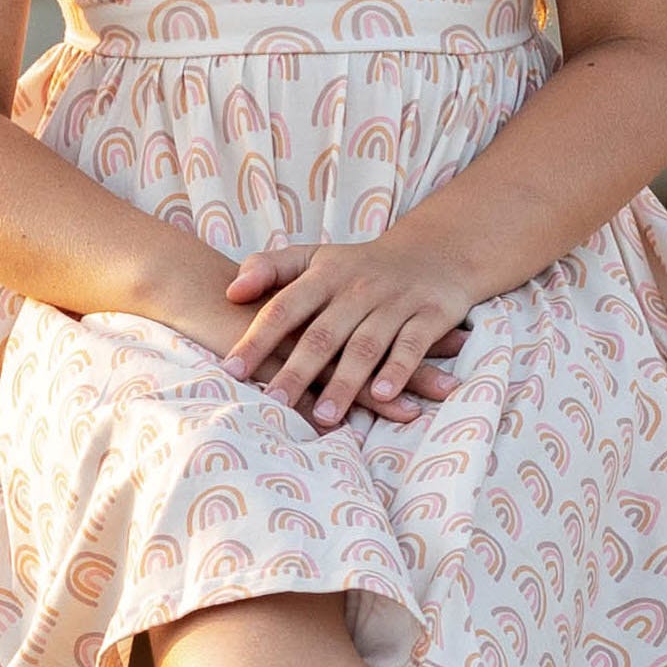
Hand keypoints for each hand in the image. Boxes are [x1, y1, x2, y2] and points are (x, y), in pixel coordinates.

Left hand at [220, 236, 487, 427]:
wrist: (434, 251)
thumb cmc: (360, 265)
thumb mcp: (316, 257)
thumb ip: (270, 268)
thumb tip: (231, 291)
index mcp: (325, 274)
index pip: (284, 307)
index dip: (258, 338)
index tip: (231, 370)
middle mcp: (358, 288)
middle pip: (322, 334)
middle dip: (297, 371)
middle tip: (273, 405)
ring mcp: (394, 302)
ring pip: (366, 345)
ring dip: (345, 382)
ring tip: (324, 416)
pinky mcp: (430, 315)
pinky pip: (413, 344)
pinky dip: (398, 369)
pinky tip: (383, 395)